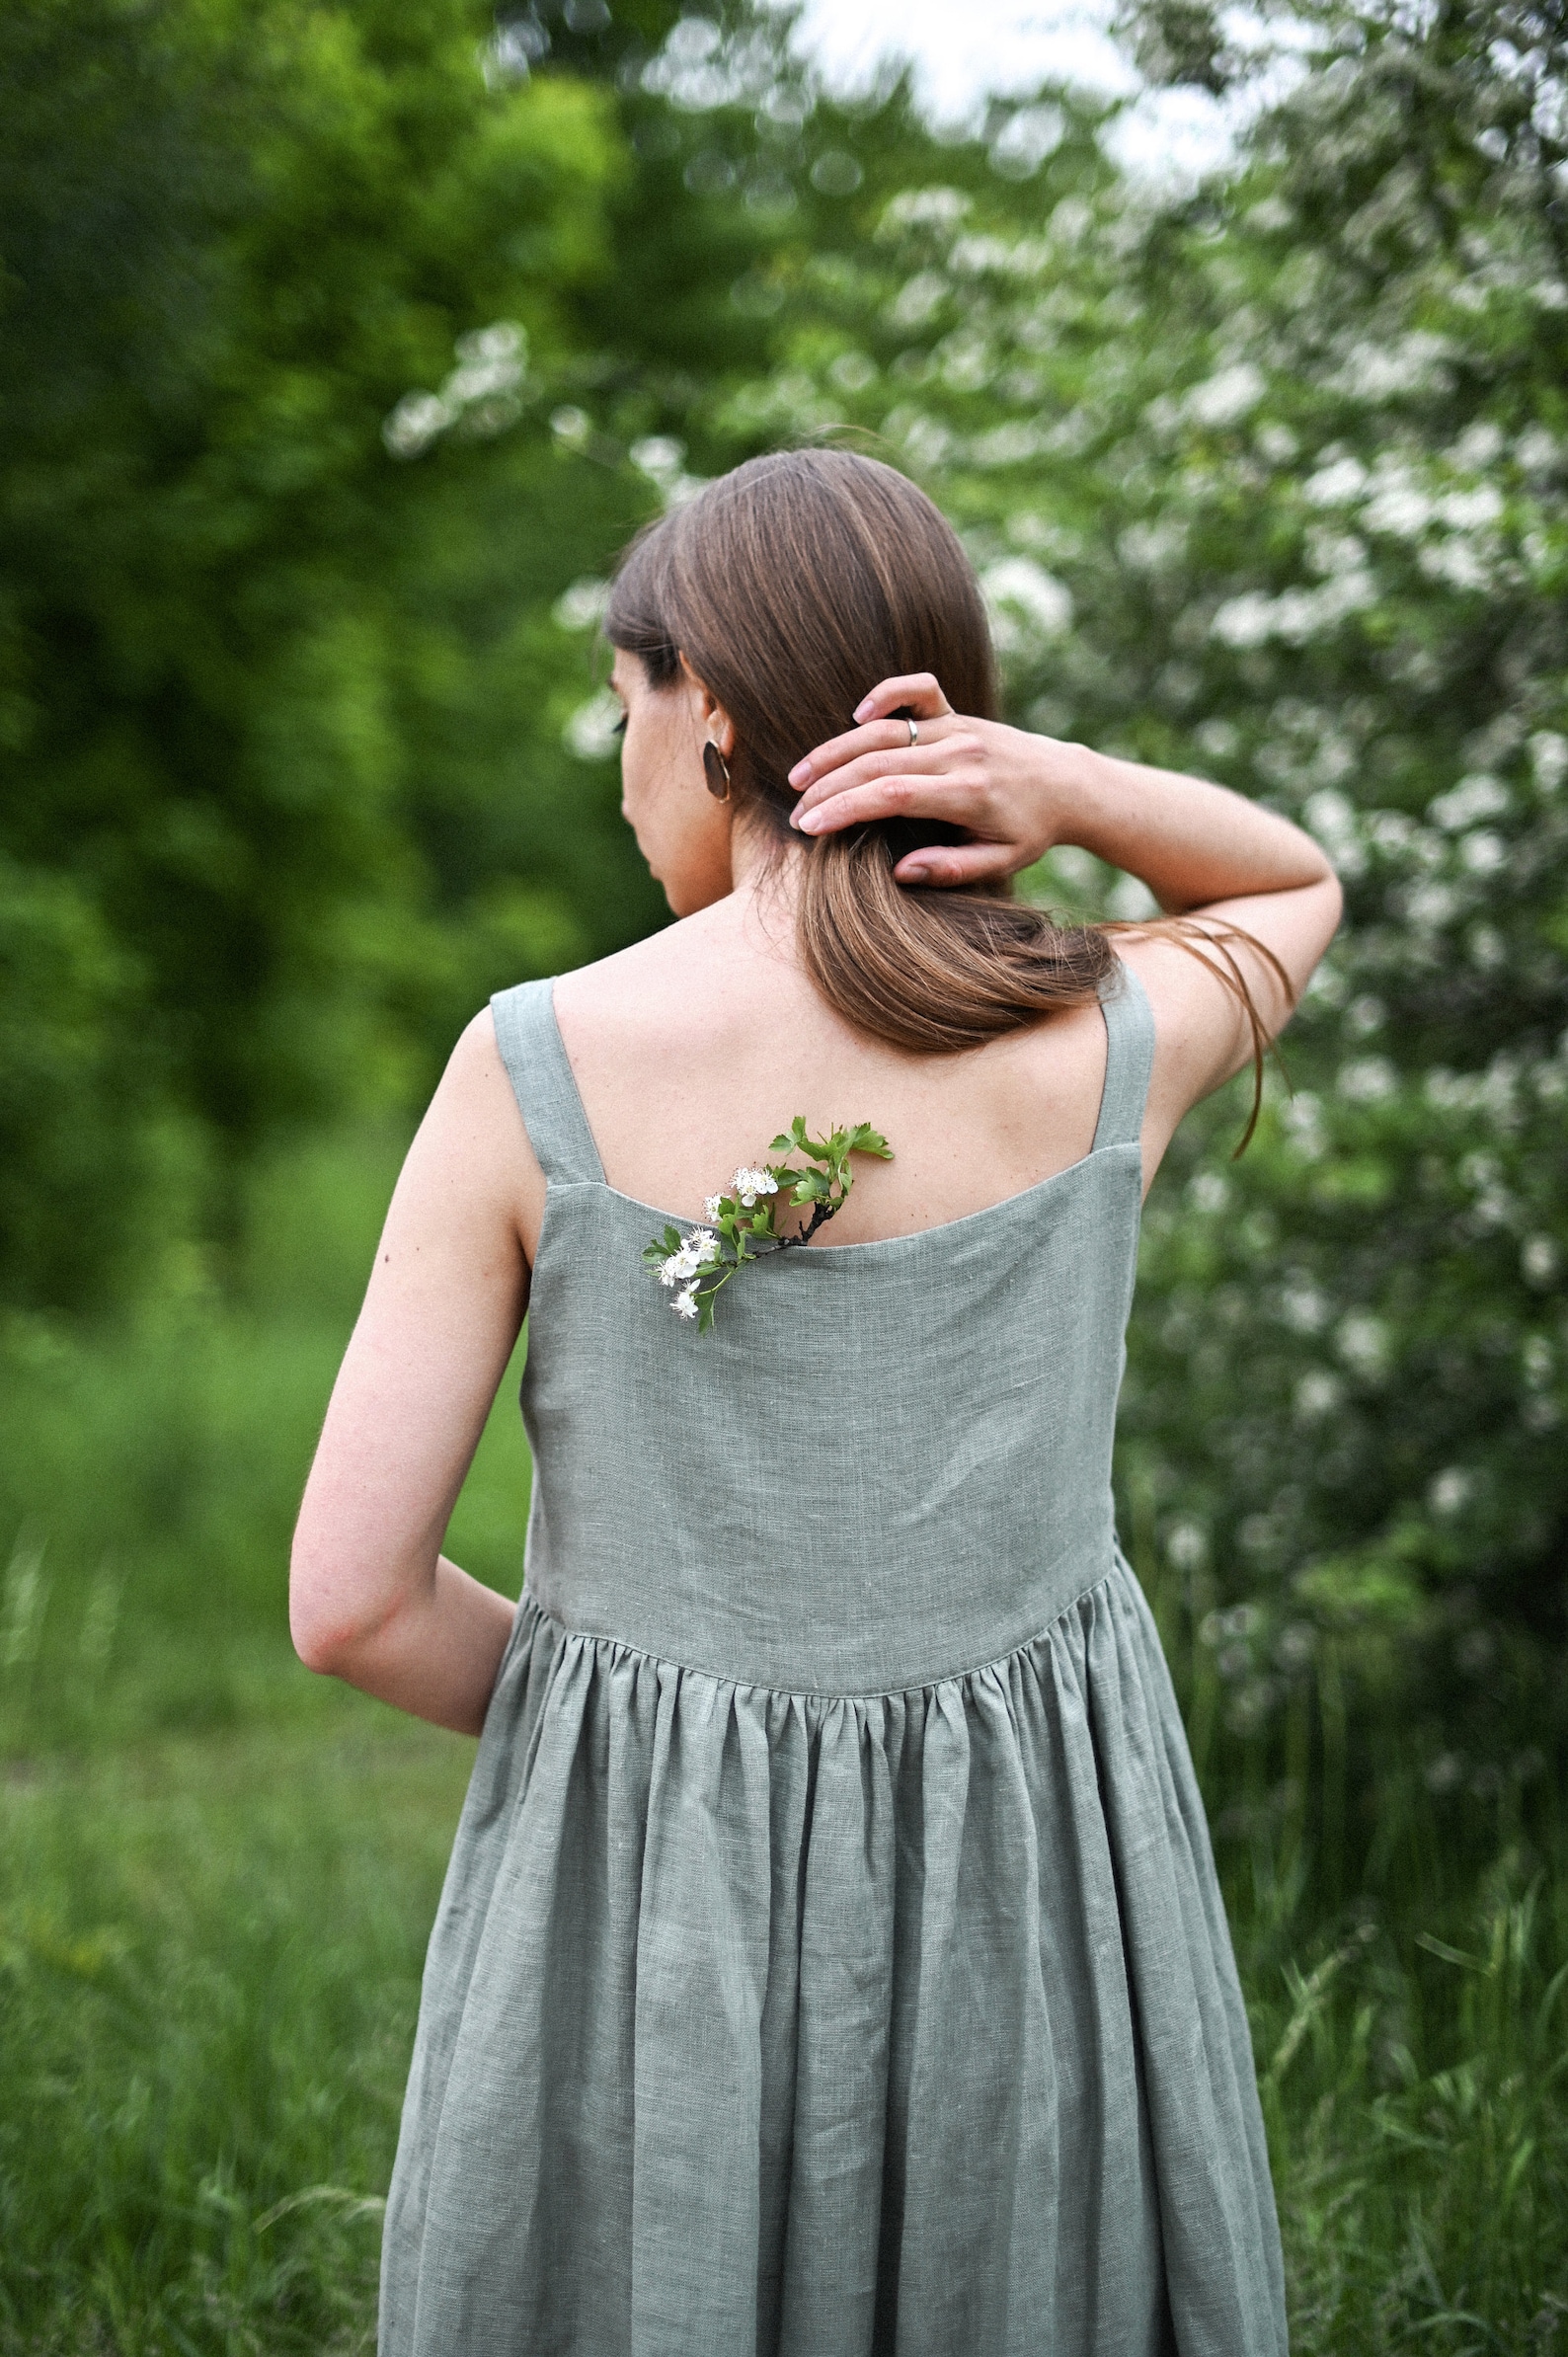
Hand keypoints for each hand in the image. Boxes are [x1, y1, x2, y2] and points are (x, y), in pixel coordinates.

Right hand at [786, 673, 1086, 885]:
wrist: (1067, 784)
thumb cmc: (1030, 831)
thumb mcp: (1001, 863)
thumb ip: (951, 869)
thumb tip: (900, 872)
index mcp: (968, 793)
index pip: (891, 795)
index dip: (845, 809)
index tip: (810, 827)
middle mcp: (960, 752)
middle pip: (877, 763)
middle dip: (828, 787)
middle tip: (795, 813)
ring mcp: (958, 726)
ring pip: (884, 731)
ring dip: (836, 751)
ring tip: (799, 777)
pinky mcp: (956, 712)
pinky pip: (917, 689)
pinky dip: (884, 695)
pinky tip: (856, 717)